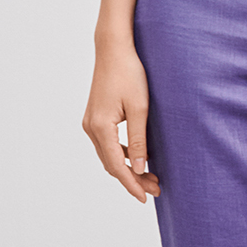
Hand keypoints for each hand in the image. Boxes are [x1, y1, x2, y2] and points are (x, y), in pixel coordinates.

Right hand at [82, 41, 160, 200]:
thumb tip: (140, 167)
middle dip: (133, 179)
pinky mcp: (94, 118)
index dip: (132, 184)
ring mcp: (90, 123)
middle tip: (156, 188)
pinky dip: (122, 155)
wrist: (113, 49)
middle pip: (111, 164)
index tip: (146, 197)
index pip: (117, 166)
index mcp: (100, 127)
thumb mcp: (140, 108)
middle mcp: (91, 128)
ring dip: (128, 168)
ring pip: (109, 156)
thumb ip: (139, 140)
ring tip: (151, 176)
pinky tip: (139, 157)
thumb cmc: (129, 73)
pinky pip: (107, 144)